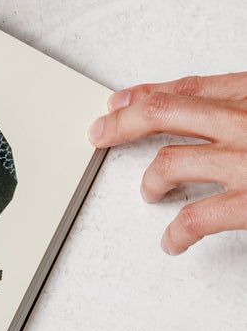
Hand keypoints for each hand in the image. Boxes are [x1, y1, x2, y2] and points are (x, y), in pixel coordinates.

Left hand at [88, 73, 246, 253]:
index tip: (118, 102)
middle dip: (122, 124)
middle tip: (98, 134)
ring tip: (148, 193)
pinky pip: (197, 217)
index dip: (145, 95)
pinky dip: (178, 232)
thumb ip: (242, 111)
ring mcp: (244, 162)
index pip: (187, 90)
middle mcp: (241, 123)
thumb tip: (210, 115)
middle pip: (163, 112)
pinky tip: (172, 240)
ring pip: (169, 161)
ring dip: (151, 181)